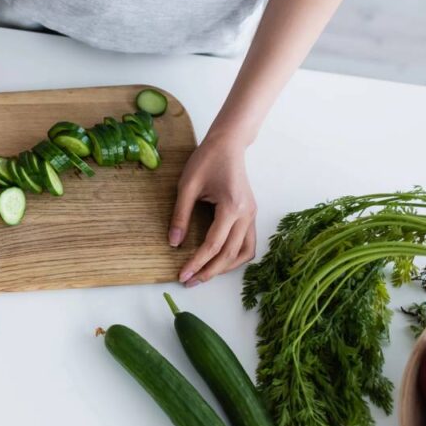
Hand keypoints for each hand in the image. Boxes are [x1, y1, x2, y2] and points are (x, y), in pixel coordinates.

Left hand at [169, 134, 256, 286]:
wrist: (227, 144)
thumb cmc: (206, 161)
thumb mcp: (186, 186)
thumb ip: (180, 216)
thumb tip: (173, 243)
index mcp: (231, 207)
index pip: (213, 245)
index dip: (197, 263)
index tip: (182, 275)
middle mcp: (247, 214)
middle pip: (230, 254)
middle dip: (209, 271)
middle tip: (189, 281)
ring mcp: (253, 215)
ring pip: (245, 253)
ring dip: (226, 268)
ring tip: (204, 274)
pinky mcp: (251, 214)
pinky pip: (248, 243)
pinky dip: (236, 256)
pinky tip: (220, 261)